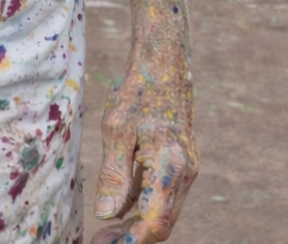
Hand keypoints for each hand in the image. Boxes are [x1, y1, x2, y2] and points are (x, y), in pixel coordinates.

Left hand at [92, 40, 198, 242]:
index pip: (153, 221)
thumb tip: (105, 214)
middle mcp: (185, 172)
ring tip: (106, 231)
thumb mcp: (116, 129)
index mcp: (169, 165)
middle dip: (132, 237)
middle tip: (100, 240)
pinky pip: (164, 195)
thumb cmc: (137, 90)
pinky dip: (145, 206)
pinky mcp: (183, 163)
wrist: (164, 62)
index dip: (131, 240)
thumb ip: (114, 175)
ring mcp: (187, 168)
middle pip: (162, 223)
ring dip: (138, 225)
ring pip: (165, 212)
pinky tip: (120, 206)